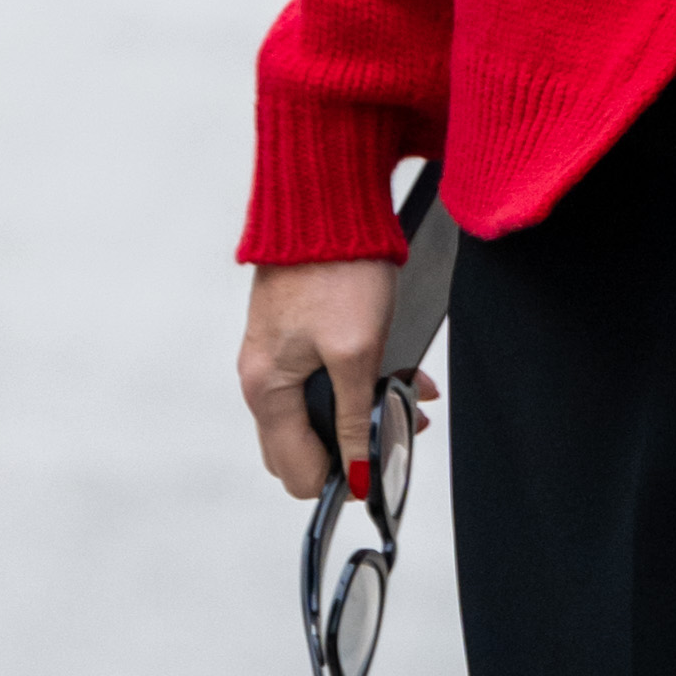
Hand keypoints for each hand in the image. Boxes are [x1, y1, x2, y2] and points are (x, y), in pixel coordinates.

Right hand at [239, 259, 435, 498]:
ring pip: (320, 409)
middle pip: (305, 445)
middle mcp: (261, 377)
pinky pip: (323, 376)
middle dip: (355, 442)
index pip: (296, 471)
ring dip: (365, 407)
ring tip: (414, 390)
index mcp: (265, 390)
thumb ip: (354, 419)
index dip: (342, 478)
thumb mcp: (356, 352)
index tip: (383, 465)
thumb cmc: (338, 268)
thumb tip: (358, 475)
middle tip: (403, 424)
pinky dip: (360, 378)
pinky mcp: (294, 331)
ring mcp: (275, 353)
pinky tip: (399, 365)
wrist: (328, 198)